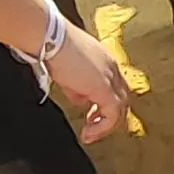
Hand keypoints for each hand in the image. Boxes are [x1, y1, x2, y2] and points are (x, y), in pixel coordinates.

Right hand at [44, 26, 132, 140]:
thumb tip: (82, 100)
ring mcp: (110, 78)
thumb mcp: (67, 70)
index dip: (105, 103)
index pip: (115, 86)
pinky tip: (89, 132)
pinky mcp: (104, 89)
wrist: (50, 38)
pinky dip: (102, 127)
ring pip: (121, 108)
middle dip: (109, 116)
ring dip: (106, 125)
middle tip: (94, 128)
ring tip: (90, 134)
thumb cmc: (52, 46)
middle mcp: (112, 68)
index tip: (92, 113)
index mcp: (104, 60)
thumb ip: (77, 87)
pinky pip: (112, 115)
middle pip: (122, 98)